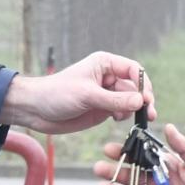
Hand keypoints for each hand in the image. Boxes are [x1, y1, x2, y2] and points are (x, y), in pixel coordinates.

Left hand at [0, 52, 153, 134]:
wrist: (36, 110)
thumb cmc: (56, 94)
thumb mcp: (87, 95)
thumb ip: (115, 99)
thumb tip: (141, 101)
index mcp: (104, 64)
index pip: (133, 70)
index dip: (143, 84)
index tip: (146, 99)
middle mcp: (108, 77)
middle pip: (135, 87)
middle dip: (143, 100)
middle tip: (148, 115)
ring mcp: (106, 94)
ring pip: (130, 101)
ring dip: (134, 110)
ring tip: (130, 118)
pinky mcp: (102, 109)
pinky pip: (121, 111)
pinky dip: (124, 116)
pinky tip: (117, 120)